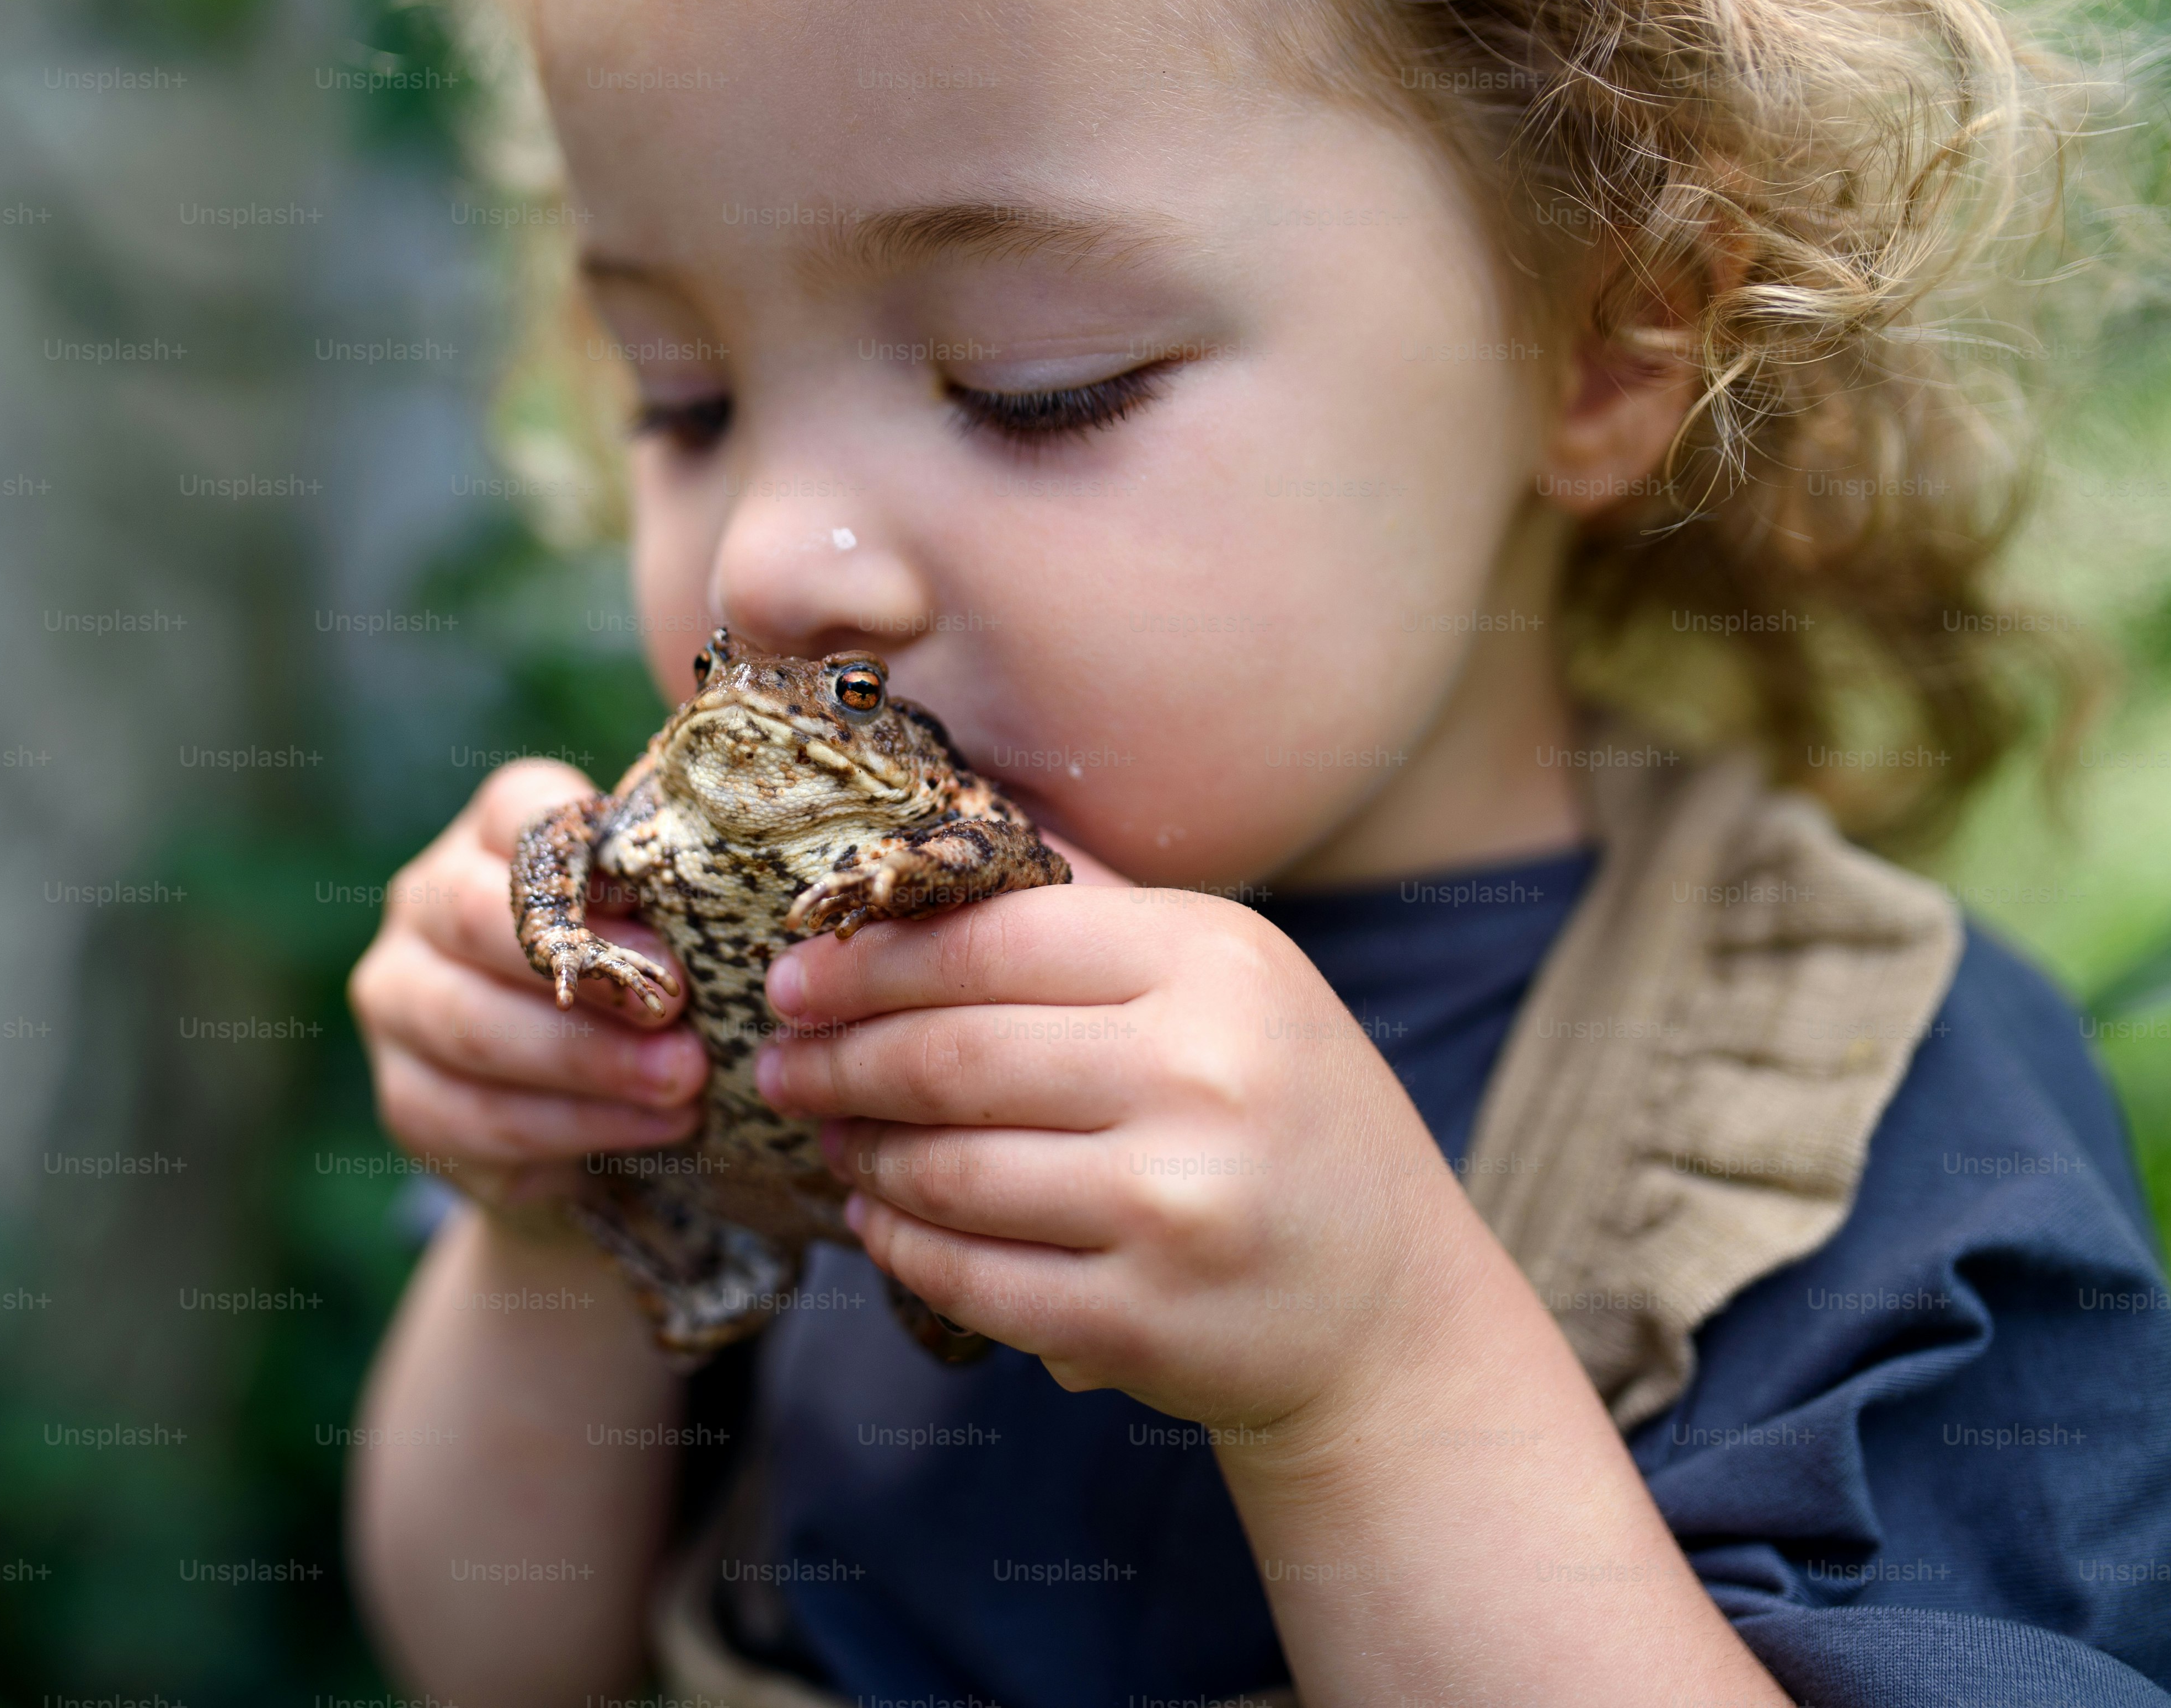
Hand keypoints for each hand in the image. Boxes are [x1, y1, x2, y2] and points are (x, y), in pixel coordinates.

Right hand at [348, 760, 708, 1229]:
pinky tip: (652, 1129)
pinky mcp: (405, 1096)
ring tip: (684, 1082)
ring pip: (472, 1026)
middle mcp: (424, 906)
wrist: (586, 1116)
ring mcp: (399, 1001)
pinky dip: (576, 1126)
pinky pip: (476, 1116)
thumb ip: (667, 907)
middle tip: (676, 1008)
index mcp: (487, 839)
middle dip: (587, 969)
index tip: (666, 921)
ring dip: (589, 1060)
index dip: (590, 867)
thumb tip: (721, 912)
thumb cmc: (637, 987)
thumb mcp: (655, 933)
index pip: (519, 813)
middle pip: (476, 920)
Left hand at [755, 878, 1474, 1432]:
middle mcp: (1203, 1078)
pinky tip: (878, 1219)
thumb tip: (926, 849)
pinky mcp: (1141, 1321)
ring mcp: (1173, 1208)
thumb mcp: (1234, 983)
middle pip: (953, 1056)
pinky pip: (970, 1276)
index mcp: (1219, 966)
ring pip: (947, 1170)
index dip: (870, 959)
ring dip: (860, 1154)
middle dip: (838, 1059)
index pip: (995, 940)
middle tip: (780, 1062)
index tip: (792, 973)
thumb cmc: (1287, 1118)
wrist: (1390, 1311)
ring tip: (829, 1138)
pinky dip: (900, 1245)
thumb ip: (1096, 917)